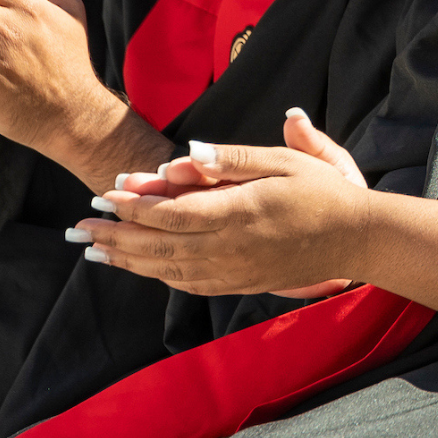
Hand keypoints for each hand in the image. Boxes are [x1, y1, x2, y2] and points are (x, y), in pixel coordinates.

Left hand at [74, 110, 371, 295]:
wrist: (357, 237)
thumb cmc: (323, 191)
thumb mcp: (283, 161)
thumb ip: (232, 158)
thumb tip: (188, 155)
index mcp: (238, 214)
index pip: (172, 214)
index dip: (134, 206)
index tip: (103, 195)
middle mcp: (230, 249)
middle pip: (160, 246)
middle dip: (117, 236)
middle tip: (80, 230)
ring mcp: (235, 270)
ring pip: (169, 270)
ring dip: (130, 260)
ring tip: (98, 251)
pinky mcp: (241, 282)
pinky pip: (190, 283)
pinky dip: (159, 275)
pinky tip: (143, 267)